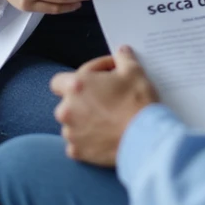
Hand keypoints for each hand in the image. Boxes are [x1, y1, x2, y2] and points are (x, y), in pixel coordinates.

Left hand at [51, 46, 159, 165]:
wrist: (145, 139)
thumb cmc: (137, 103)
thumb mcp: (134, 72)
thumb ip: (123, 58)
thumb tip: (121, 52)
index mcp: (76, 86)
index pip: (60, 81)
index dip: (79, 78)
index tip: (99, 78)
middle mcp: (67, 110)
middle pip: (68, 102)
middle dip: (84, 99)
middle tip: (107, 98)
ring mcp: (70, 133)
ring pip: (73, 123)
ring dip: (85, 120)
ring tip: (107, 119)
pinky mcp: (78, 152)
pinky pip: (78, 143)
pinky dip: (88, 140)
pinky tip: (105, 136)